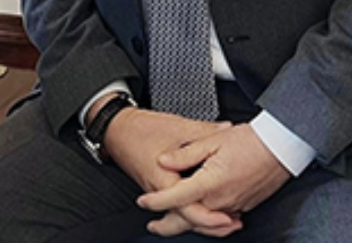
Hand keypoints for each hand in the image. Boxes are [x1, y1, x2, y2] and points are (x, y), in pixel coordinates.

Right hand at [103, 107, 240, 236]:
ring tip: (225, 220)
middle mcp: (159, 191)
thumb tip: (227, 129)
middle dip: (210, 226)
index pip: (188, 208)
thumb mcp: (177, 126)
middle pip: (186, 219)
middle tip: (233, 223)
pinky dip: (193, 209)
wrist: (117, 128)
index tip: (227, 217)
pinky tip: (206, 206)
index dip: (209, 216)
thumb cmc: (141, 129)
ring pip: (181, 215)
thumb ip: (204, 130)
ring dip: (203, 219)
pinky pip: (177, 206)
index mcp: (164, 179)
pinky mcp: (157, 189)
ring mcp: (157, 192)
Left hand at [137, 122, 290, 236]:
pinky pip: (220, 220)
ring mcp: (233, 206)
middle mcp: (220, 200)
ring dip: (186, 225)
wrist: (280, 147)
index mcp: (209, 182)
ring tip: (171, 224)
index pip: (175, 197)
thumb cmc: (250, 140)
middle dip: (166, 225)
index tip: (142, 202)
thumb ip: (185, 153)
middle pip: (187, 220)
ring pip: (204, 224)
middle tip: (152, 225)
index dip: (155, 202)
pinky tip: (201, 216)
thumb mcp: (213, 139)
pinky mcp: (243, 206)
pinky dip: (206, 222)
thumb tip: (163, 159)